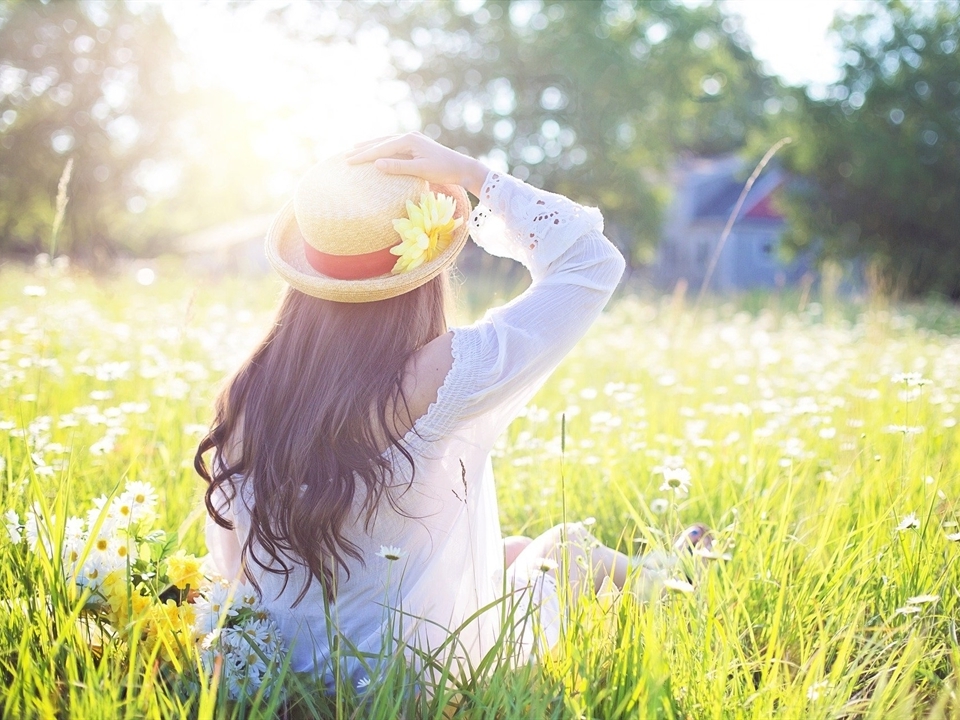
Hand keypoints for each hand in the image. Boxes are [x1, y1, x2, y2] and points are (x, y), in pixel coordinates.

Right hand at [345, 132, 488, 196]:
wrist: (462, 167)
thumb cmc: (443, 170)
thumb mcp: (420, 170)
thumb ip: (398, 167)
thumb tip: (376, 163)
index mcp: (408, 140)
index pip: (381, 148)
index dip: (364, 155)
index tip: (349, 162)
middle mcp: (409, 136)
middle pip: (381, 142)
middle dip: (363, 149)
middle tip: (345, 156)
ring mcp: (413, 139)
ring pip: (386, 142)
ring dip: (371, 146)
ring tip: (356, 149)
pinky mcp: (416, 145)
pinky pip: (394, 145)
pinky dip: (382, 148)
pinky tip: (377, 151)